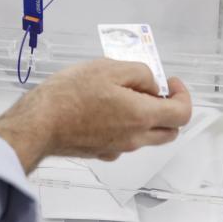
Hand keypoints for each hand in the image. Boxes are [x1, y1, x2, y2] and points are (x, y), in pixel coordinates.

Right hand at [0, 59, 192, 171]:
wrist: (39, 124)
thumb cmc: (71, 94)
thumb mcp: (109, 68)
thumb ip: (140, 73)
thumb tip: (153, 85)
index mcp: (142, 116)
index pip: (182, 114)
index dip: (183, 95)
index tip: (171, 82)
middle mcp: (135, 138)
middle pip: (169, 131)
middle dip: (168, 110)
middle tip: (153, 91)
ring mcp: (118, 149)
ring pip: (146, 137)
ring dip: (146, 119)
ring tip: (123, 96)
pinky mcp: (102, 153)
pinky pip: (124, 142)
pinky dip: (124, 127)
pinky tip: (104, 111)